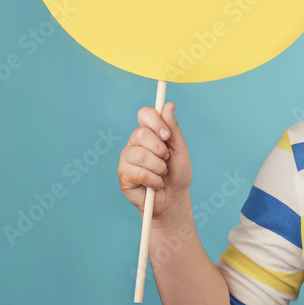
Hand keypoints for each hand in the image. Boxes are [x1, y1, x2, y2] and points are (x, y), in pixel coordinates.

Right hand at [117, 101, 192, 223]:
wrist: (173, 199)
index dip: (155, 121)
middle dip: (161, 150)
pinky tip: (155, 184)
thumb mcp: (179, 149)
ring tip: (162, 174)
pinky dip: (154, 180)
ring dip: (159, 167)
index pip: (144, 113)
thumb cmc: (177, 173)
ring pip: (141, 154)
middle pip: (141, 133)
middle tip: (166, 160)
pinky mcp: (123, 175)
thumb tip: (168, 105)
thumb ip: (173, 129)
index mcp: (149, 133)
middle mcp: (134, 142)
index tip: (167, 135)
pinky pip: (139, 172)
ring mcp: (126, 158)